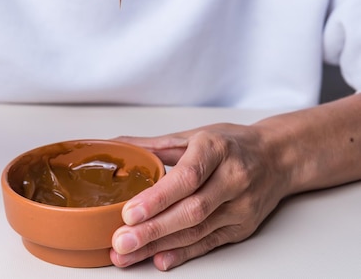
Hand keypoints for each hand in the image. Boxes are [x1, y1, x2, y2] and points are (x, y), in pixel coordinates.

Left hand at [110, 123, 288, 269]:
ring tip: (128, 253)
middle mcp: (233, 178)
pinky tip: (159, 259)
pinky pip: (209, 243)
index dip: (158, 197)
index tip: (130, 212)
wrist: (278, 157)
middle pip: (191, 210)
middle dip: (152, 229)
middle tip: (121, 241)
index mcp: (216, 149)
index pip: (187, 176)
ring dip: (159, 246)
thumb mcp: (193, 135)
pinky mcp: (242, 228)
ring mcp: (241, 206)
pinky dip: (182, 253)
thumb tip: (116, 146)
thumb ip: (153, 145)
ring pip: (197, 231)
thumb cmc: (231, 144)